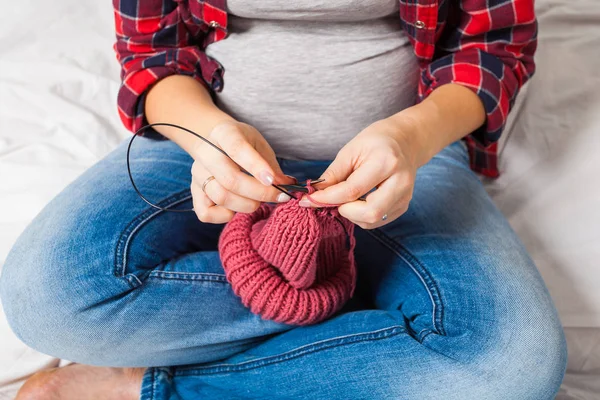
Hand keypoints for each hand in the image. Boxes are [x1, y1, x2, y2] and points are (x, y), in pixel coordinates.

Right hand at [190, 121, 293, 223]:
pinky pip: (206, 213)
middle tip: (279, 196)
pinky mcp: (194, 192)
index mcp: (224, 133)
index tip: (273, 181)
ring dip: (247, 204)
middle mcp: (206, 153)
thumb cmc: (242, 144)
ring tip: (260, 201)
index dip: (256, 166)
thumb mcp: (259, 145)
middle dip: (259, 193)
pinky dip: (226, 216)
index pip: (237, 149)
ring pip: (221, 197)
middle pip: (230, 179)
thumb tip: (287, 185)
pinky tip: (238, 208)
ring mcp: (197, 174)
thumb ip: (271, 165)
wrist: (213, 141)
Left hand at [301, 118, 418, 228]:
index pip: (352, 190)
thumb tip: (316, 194)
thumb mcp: (350, 151)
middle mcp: (400, 182)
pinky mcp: (403, 206)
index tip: (310, 199)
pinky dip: (362, 216)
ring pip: (373, 221)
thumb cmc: (375, 142)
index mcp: (386, 162)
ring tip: (346, 198)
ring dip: (352, 214)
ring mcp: (405, 196)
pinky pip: (378, 221)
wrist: (405, 142)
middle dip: (344, 210)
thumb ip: (333, 175)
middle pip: (369, 213)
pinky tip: (358, 201)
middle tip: (333, 199)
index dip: (328, 198)